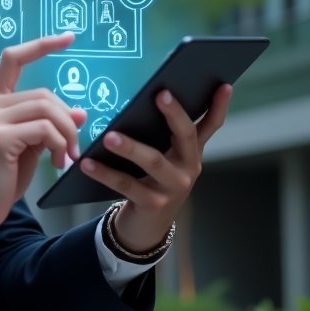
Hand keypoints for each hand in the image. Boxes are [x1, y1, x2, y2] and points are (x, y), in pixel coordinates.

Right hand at [0, 33, 83, 253]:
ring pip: (47, 108)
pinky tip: (56, 163)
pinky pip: (44, 129)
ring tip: (65, 158)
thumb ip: (47, 127)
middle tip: (71, 150)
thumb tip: (80, 111)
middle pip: (44, 94)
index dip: (42, 45)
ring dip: (66, 134)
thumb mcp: (27, 149)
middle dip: (68, 121)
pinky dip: (59, 145)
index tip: (68, 37)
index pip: (13, 59)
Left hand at [81, 83, 233, 252]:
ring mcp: (173, 187)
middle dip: (174, 114)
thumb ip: (156, 133)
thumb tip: (137, 101)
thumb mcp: (160, 156)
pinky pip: (126, 184)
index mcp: (190, 151)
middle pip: (185, 136)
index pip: (210, 125)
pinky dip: (105, 172)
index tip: (222, 85)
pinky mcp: (153, 203)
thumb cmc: (149, 180)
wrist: (145, 225)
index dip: (219, 106)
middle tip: (160, 94)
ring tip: (109, 136)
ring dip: (130, 147)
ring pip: (153, 161)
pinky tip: (87, 163)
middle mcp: (188, 167)